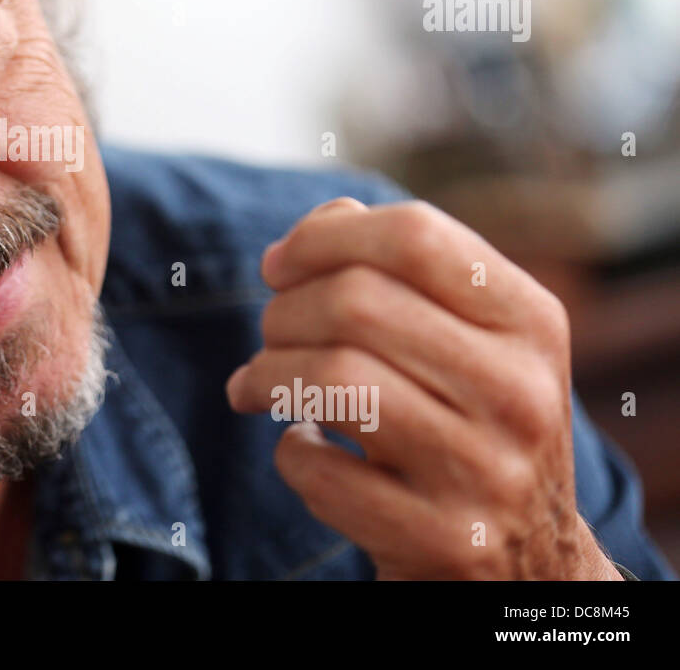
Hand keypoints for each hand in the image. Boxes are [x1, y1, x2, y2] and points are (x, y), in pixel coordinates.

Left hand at [225, 197, 620, 579]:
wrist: (529, 566)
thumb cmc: (470, 422)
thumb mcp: (470, 340)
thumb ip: (404, 267)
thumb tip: (321, 222)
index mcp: (532, 322)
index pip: (415, 236)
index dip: (323, 237)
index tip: (277, 265)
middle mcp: (521, 393)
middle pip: (356, 302)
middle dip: (282, 312)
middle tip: (269, 335)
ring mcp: (485, 473)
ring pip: (331, 378)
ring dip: (267, 375)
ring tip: (256, 386)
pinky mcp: (440, 540)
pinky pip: (318, 469)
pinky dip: (289, 452)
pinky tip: (305, 447)